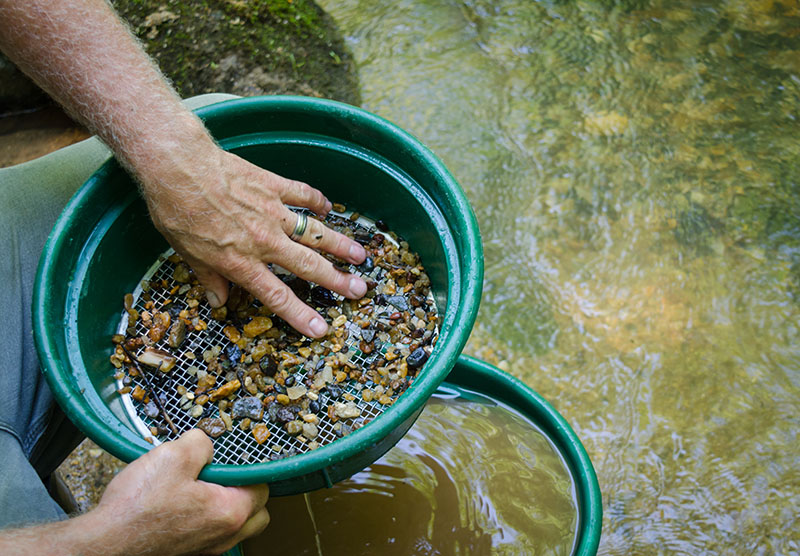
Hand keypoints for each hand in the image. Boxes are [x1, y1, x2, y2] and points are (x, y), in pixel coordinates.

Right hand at [93, 429, 268, 555]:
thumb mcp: (173, 456)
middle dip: (245, 492)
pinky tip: (182, 506)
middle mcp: (223, 537)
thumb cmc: (137, 508)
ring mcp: (205, 550)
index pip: (262, 488)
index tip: (235, 459)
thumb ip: (201, 443)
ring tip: (199, 489)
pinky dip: (204, 521)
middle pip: (255, 513)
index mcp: (230, 512)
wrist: (104, 544)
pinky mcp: (187, 555)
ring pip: (233, 528)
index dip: (250, 469)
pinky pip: (209, 536)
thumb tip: (206, 443)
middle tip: (222, 475)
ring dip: (225, 507)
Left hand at [140, 143, 366, 337]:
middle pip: (308, 265)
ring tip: (360, 255)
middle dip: (337, 280)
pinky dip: (317, 200)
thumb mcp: (186, 253)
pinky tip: (329, 207)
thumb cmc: (176, 211)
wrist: (179, 167)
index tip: (322, 328)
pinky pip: (302, 194)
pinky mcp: (272, 186)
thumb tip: (218, 301)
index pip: (277, 295)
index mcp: (242, 262)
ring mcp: (272, 212)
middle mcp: (264, 241)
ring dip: (339, 244)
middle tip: (360, 289)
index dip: (301, 315)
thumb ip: (208, 278)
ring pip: (314, 232)